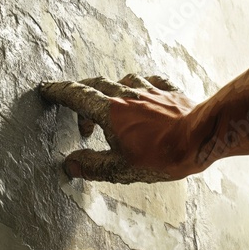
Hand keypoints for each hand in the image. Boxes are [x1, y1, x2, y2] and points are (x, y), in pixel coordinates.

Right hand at [39, 74, 196, 183]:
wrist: (202, 137)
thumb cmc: (162, 155)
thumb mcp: (121, 169)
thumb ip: (92, 166)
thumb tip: (70, 164)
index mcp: (111, 112)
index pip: (77, 96)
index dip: (59, 92)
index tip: (47, 89)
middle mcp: (127, 95)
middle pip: (96, 85)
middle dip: (81, 93)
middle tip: (76, 111)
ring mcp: (149, 91)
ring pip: (121, 80)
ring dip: (109, 90)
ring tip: (109, 105)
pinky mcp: (168, 91)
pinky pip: (149, 81)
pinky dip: (139, 86)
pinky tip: (142, 92)